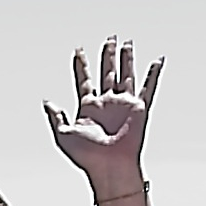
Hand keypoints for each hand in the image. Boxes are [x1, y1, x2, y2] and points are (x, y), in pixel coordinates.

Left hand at [46, 38, 159, 183]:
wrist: (109, 167)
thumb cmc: (87, 156)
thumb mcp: (63, 134)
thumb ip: (55, 117)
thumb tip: (47, 102)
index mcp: (89, 108)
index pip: (84, 80)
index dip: (81, 65)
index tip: (78, 50)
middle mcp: (107, 103)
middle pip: (107, 72)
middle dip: (108, 55)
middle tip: (110, 39)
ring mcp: (123, 104)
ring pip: (125, 75)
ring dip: (126, 59)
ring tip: (127, 43)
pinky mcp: (139, 109)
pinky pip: (149, 88)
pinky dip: (154, 74)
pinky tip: (158, 60)